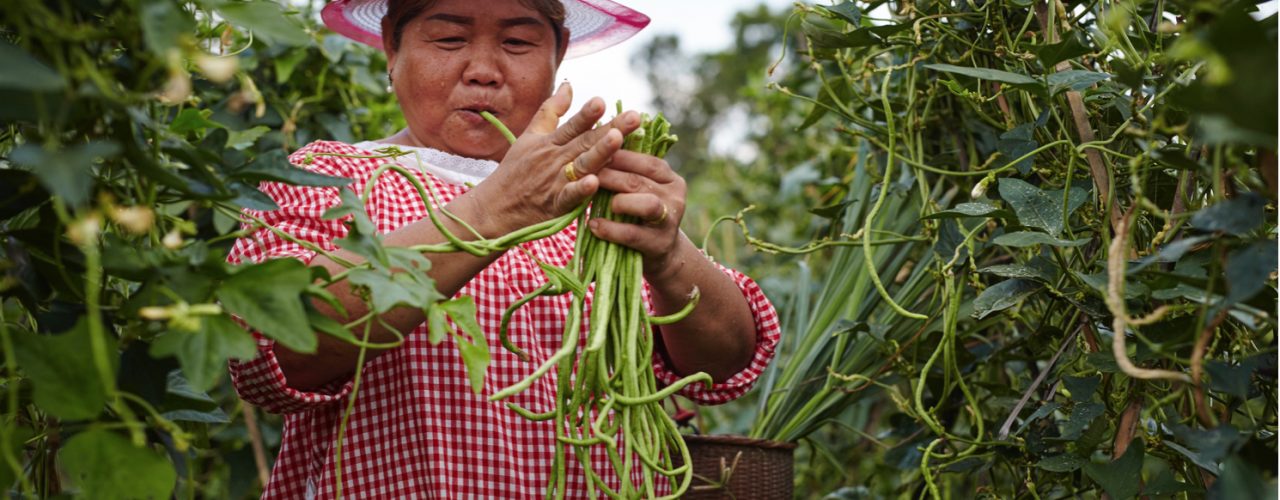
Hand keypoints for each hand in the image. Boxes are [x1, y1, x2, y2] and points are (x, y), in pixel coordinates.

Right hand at [472, 83, 640, 234]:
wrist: (493, 208)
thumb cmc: (514, 172)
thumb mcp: (529, 137)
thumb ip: (551, 111)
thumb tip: (569, 85)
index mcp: (549, 143)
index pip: (573, 125)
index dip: (588, 113)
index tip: (604, 100)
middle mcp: (554, 159)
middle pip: (586, 142)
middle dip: (612, 128)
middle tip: (635, 116)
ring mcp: (555, 182)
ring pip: (582, 165)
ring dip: (600, 152)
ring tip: (617, 139)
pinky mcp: (554, 205)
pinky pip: (569, 196)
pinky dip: (580, 190)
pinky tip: (594, 182)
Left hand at [587, 149, 687, 278]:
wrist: (659, 252)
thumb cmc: (640, 215)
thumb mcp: (640, 190)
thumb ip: (627, 172)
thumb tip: (598, 145)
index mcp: (670, 177)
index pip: (645, 160)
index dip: (618, 155)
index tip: (593, 150)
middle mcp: (675, 196)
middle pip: (639, 181)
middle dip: (609, 176)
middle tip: (585, 173)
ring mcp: (669, 220)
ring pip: (646, 204)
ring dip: (618, 201)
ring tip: (596, 200)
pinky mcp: (659, 243)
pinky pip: (632, 234)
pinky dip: (610, 229)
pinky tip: (594, 225)